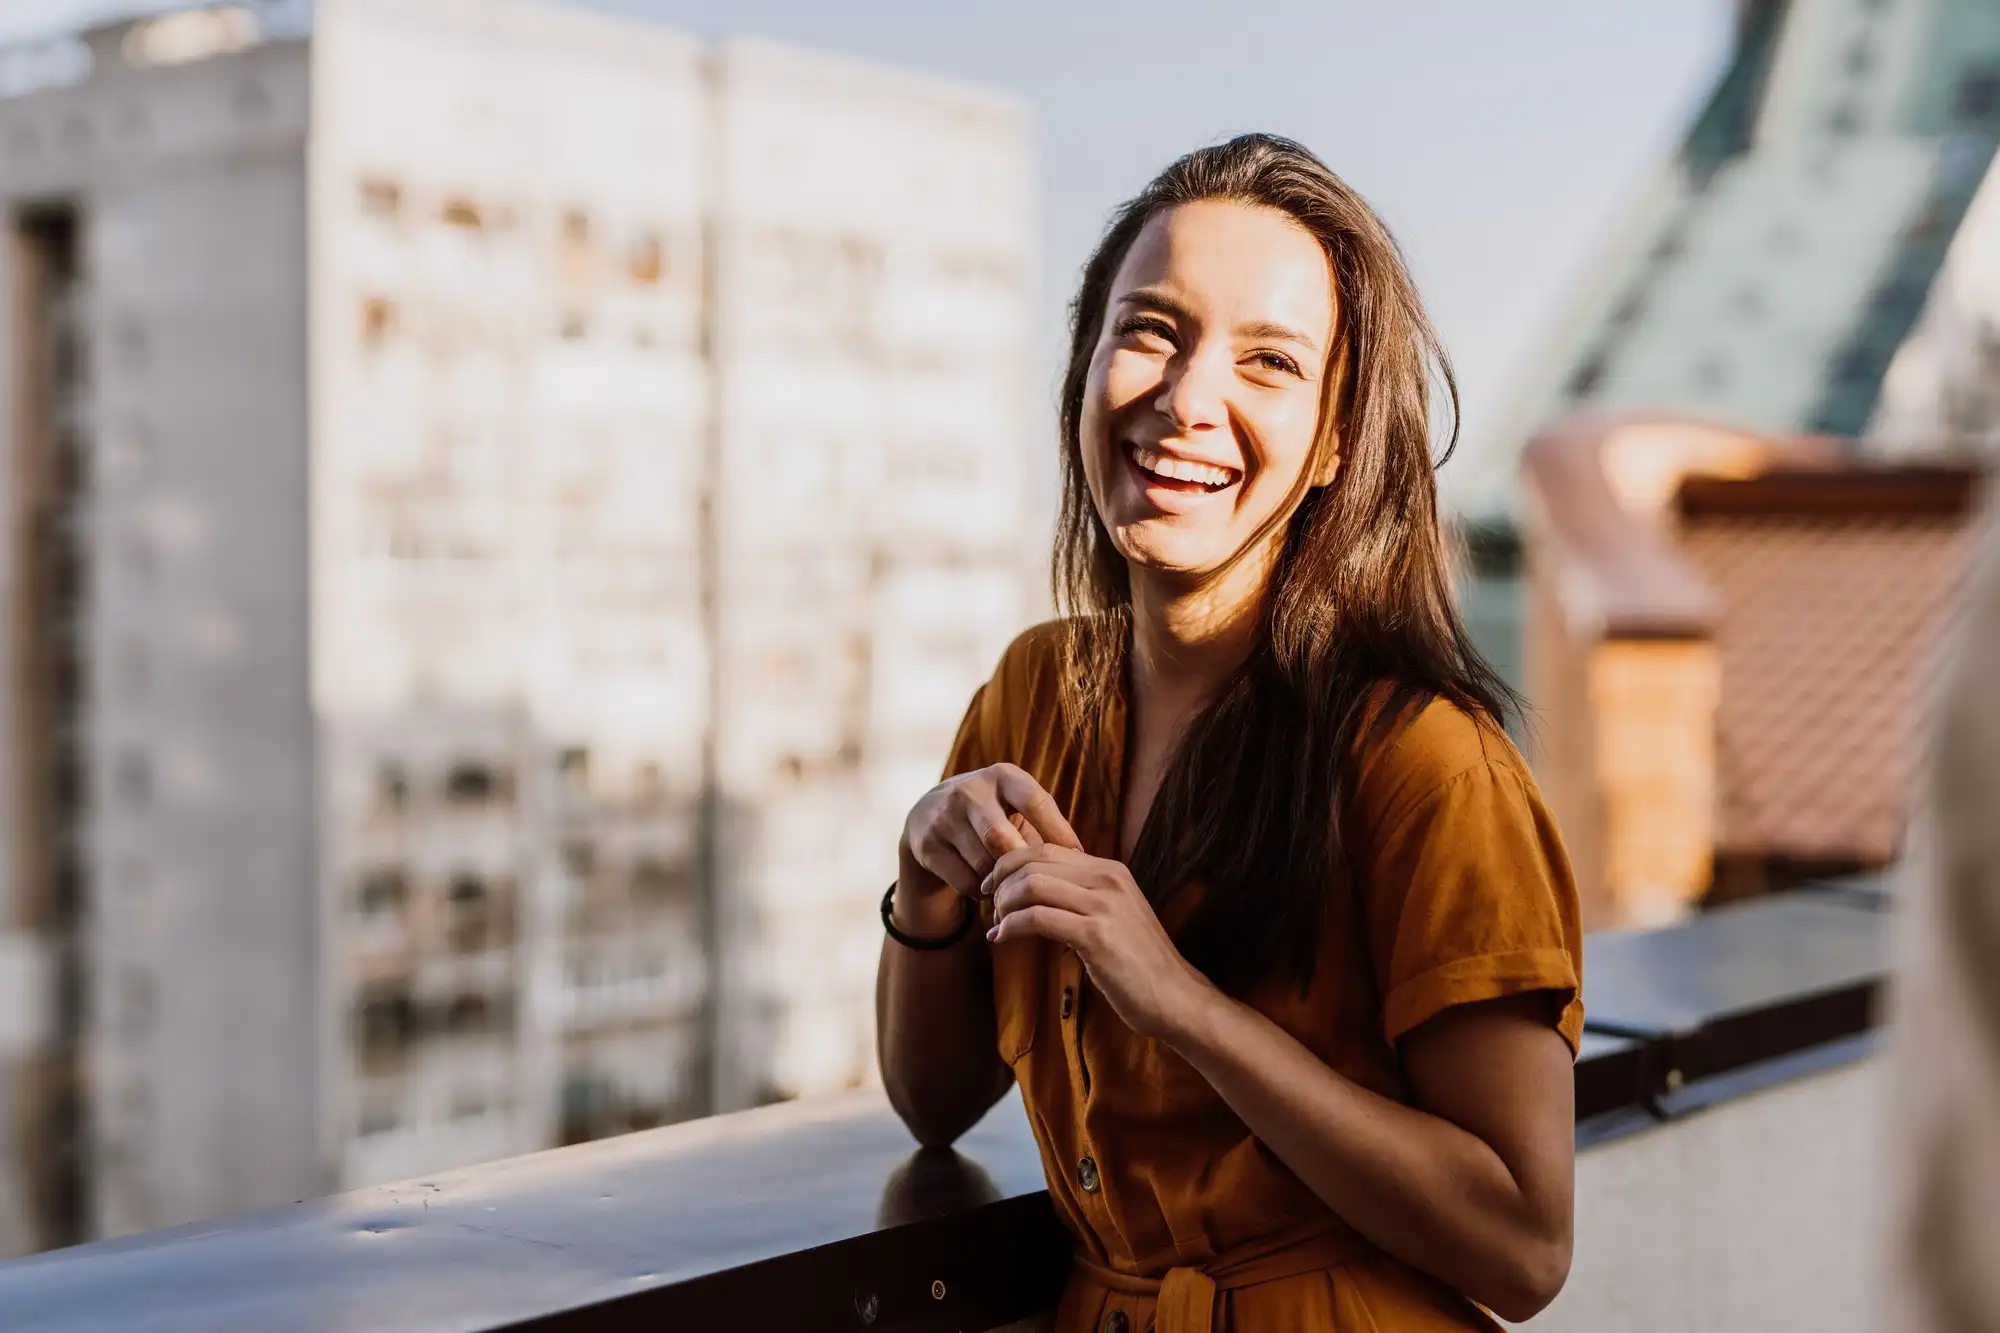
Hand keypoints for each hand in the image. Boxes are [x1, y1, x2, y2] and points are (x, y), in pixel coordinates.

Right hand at [897, 765, 1082, 933]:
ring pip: (984, 865)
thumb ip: (1045, 828)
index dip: (1058, 832)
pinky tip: (987, 889)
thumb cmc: (992, 816)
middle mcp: (969, 791)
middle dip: (1023, 865)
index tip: (1078, 857)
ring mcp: (943, 818)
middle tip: (1041, 883)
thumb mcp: (1015, 808)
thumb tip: (1081, 862)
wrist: (927, 818)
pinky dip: (983, 893)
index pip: (1035, 801)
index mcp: (1002, 776)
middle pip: (1002, 839)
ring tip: (1014, 887)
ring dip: (1003, 883)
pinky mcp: (927, 846)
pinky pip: (966, 881)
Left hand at [981, 845, 1211, 1040]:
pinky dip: (1011, 926)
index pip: (1047, 848)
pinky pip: (1037, 918)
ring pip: (1031, 884)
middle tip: (989, 904)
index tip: (994, 884)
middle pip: (1034, 861)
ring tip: (997, 923)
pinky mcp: (1095, 935)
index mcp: (1110, 870)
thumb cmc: (1140, 965)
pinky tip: (1003, 938)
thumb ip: (1082, 899)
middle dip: (1001, 881)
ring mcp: (1102, 905)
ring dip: (1004, 904)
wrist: (1176, 998)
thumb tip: (1037, 894)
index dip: (1011, 862)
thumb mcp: (1113, 917)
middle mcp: (1107, 879)